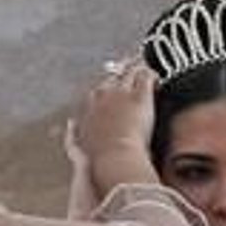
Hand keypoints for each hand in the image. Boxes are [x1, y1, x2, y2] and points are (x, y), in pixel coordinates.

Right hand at [73, 59, 158, 190]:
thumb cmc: (99, 159)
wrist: (114, 159)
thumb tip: (70, 124)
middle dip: (120, 72)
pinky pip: (145, 75)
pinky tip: (156, 76)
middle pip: (111, 77)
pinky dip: (151, 73)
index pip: (96, 91)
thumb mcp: (79, 145)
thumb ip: (72, 135)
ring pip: (129, 71)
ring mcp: (121, 95)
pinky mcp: (139, 96)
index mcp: (88, 109)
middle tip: (129, 69)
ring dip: (136, 68)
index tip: (112, 88)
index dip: (106, 88)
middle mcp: (102, 97)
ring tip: (144, 66)